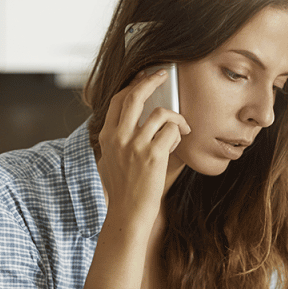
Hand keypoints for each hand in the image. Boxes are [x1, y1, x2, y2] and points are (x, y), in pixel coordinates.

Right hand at [97, 69, 189, 221]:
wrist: (127, 213)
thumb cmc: (124, 190)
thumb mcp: (112, 160)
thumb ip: (120, 139)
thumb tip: (141, 119)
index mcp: (106, 136)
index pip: (118, 100)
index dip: (133, 84)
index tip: (144, 77)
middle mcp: (118, 137)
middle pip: (135, 96)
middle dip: (151, 80)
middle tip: (163, 74)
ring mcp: (134, 145)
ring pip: (160, 113)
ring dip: (175, 118)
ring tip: (180, 129)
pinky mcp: (152, 155)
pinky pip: (172, 130)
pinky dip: (179, 133)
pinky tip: (177, 143)